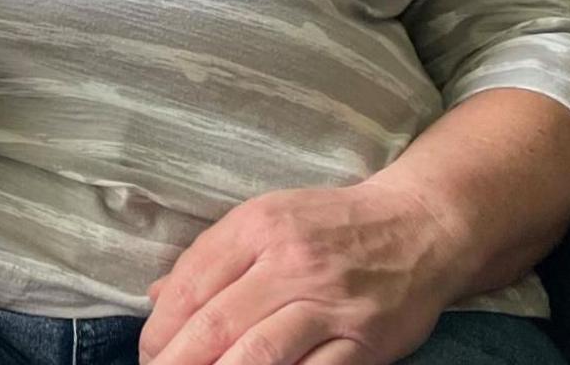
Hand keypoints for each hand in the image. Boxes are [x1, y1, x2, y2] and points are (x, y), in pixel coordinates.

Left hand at [138, 182, 464, 364]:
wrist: (420, 226)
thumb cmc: (333, 225)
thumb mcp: (266, 218)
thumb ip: (212, 257)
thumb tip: (156, 295)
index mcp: (259, 227)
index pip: (192, 283)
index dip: (162, 326)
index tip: (149, 351)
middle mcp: (291, 263)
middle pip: (217, 323)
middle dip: (179, 361)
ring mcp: (330, 304)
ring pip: (258, 354)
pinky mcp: (363, 341)